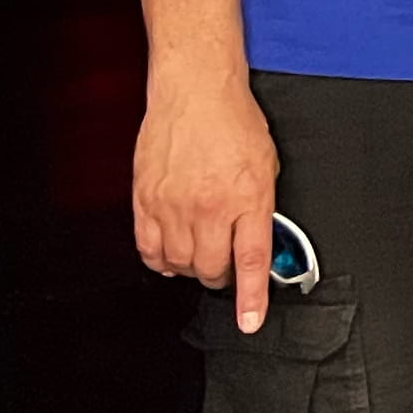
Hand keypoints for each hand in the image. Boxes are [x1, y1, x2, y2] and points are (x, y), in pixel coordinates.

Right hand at [133, 75, 280, 332]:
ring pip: (180, 265)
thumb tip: (260, 241)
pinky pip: (149, 250)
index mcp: (247, 198)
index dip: (249, 299)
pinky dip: (162, 260)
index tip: (250, 322)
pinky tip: (172, 251)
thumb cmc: (235, 122)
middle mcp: (209, 207)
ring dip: (193, 267)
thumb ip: (262, 208)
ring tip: (202, 250)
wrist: (196, 90)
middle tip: (226, 265)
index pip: (250, 262)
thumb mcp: (267, 167)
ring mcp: (173, 206)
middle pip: (212, 269)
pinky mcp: (145, 201)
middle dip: (222, 276)